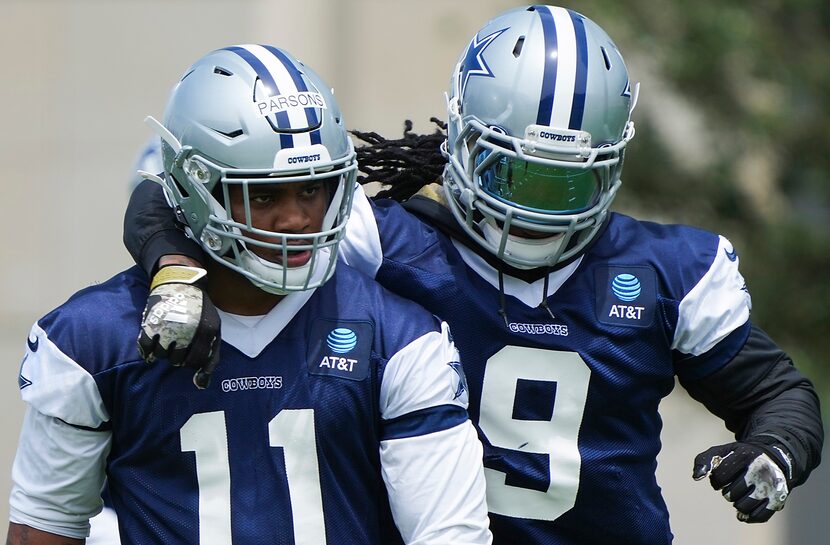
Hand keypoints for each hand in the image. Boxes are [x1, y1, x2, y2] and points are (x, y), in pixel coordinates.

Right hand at [138, 265, 220, 388]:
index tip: (189, 354)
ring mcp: (168, 326)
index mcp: (207, 331)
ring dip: (164, 353)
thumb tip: (201, 386)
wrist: (180, 282)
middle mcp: (188, 329)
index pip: (197, 362)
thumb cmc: (199, 310)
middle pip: (178, 362)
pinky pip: (145, 348)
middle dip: (178, 357)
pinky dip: (148, 353)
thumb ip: (211, 358)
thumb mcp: (213, 329)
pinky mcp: (151, 323)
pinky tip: (152, 349)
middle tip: (177, 346)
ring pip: (162, 356)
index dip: (192, 362)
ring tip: (167, 341)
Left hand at [693, 441, 790, 522]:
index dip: (716, 480)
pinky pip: (759, 516)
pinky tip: (745, 511)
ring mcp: (771, 486)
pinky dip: (748, 516)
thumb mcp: (722, 451)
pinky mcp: (779, 500)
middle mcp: (760, 471)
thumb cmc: (741, 456)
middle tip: (735, 484)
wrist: (775, 458)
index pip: (719, 477)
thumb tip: (696, 477)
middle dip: (728, 491)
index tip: (723, 476)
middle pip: (730, 494)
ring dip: (737, 503)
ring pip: (742, 506)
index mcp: (744, 455)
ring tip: (742, 494)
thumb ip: (704, 460)